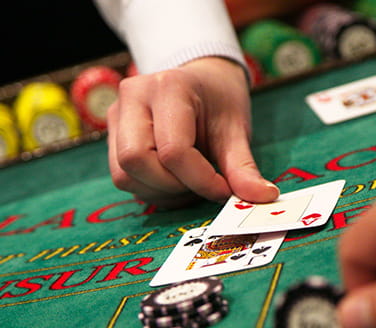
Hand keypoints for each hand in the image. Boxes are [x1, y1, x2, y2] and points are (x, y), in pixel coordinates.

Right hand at [106, 57, 278, 208]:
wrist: (203, 82)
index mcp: (169, 88)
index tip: (225, 190)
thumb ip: (244, 167)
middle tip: (204, 186)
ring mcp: (117, 115)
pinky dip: (151, 190)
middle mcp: (133, 97)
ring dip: (161, 193)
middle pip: (136, 162)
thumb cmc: (220, 103)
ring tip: (191, 183)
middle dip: (174, 187)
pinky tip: (175, 181)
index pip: (174, 151)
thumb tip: (263, 197)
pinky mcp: (112, 135)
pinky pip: (123, 177)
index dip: (201, 181)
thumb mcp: (237, 130)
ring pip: (124, 175)